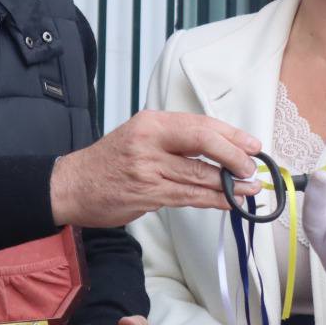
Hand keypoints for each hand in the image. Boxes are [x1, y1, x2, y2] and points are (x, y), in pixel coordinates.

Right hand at [50, 110, 262, 226]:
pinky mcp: (147, 195)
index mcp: (153, 122)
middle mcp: (150, 142)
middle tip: (252, 170)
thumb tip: (223, 149)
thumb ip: (178, 140)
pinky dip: (212, 200)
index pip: (201, 125)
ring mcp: (148, 170)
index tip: (253, 146)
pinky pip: (188, 197)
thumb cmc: (111, 161)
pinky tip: (228, 202)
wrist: (72, 185)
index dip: (232, 136)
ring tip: (249, 189)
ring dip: (229, 185)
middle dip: (234, 158)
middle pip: (203, 145)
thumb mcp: (142, 136)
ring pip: (199, 176)